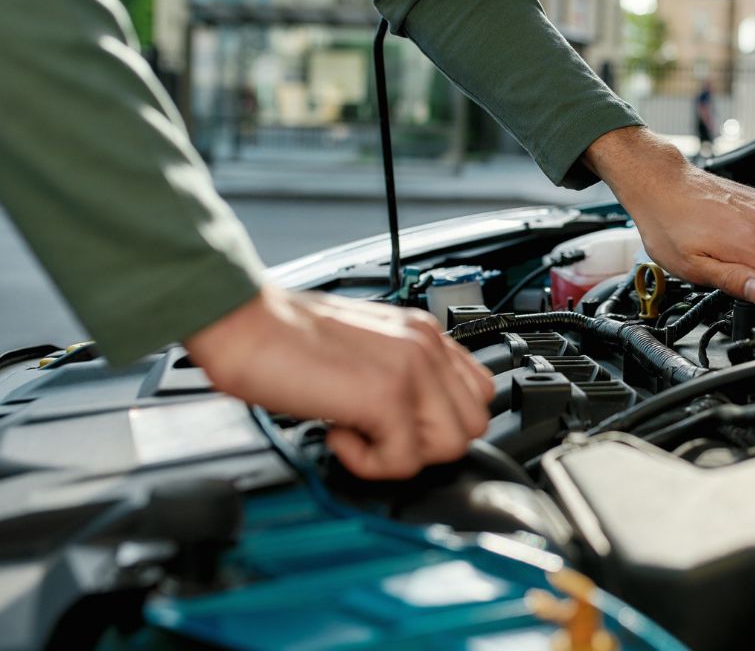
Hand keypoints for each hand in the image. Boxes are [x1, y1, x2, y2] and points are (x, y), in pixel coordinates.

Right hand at [185, 285, 493, 479]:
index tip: (401, 424)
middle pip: (473, 423)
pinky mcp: (387, 396)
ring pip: (451, 446)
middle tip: (378, 432)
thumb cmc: (286, 338)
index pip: (477, 391)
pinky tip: (338, 433)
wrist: (244, 324)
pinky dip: (369, 463)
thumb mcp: (363, 348)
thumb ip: (399, 373)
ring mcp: (411, 368)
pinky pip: (404, 461)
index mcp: (422, 333)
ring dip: (402, 454)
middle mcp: (425, 345)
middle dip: (426, 443)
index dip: (440, 420)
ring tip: (357, 430)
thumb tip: (411, 419)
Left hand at [584, 127, 754, 301]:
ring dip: (754, 255)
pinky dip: (752, 236)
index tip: (743, 288)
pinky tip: (726, 232)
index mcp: (751, 242)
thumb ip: (732, 281)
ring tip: (721, 246)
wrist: (661, 185)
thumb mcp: (692, 266)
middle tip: (721, 264)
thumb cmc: (668, 224)